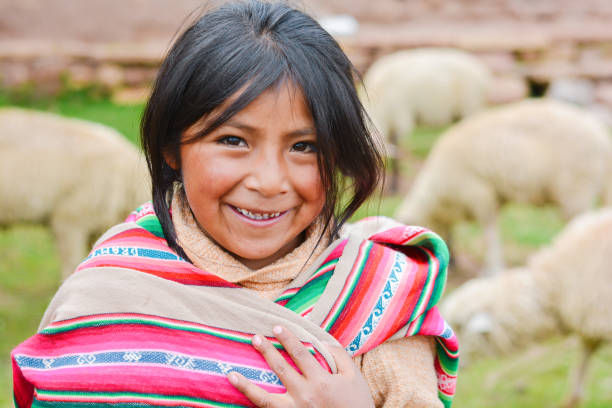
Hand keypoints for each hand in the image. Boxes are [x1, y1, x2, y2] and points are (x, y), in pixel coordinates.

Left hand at [227, 325, 374, 407]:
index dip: (287, 339)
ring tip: (231, 374)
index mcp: (320, 381)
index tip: (276, 327)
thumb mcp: (354, 377)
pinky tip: (243, 396)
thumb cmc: (357, 403)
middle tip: (255, 338)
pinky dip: (254, 403)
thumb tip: (321, 341)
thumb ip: (338, 355)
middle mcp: (304, 396)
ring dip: (246, 385)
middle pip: (280, 369)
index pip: (299, 354)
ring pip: (264, 399)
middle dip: (266, 351)